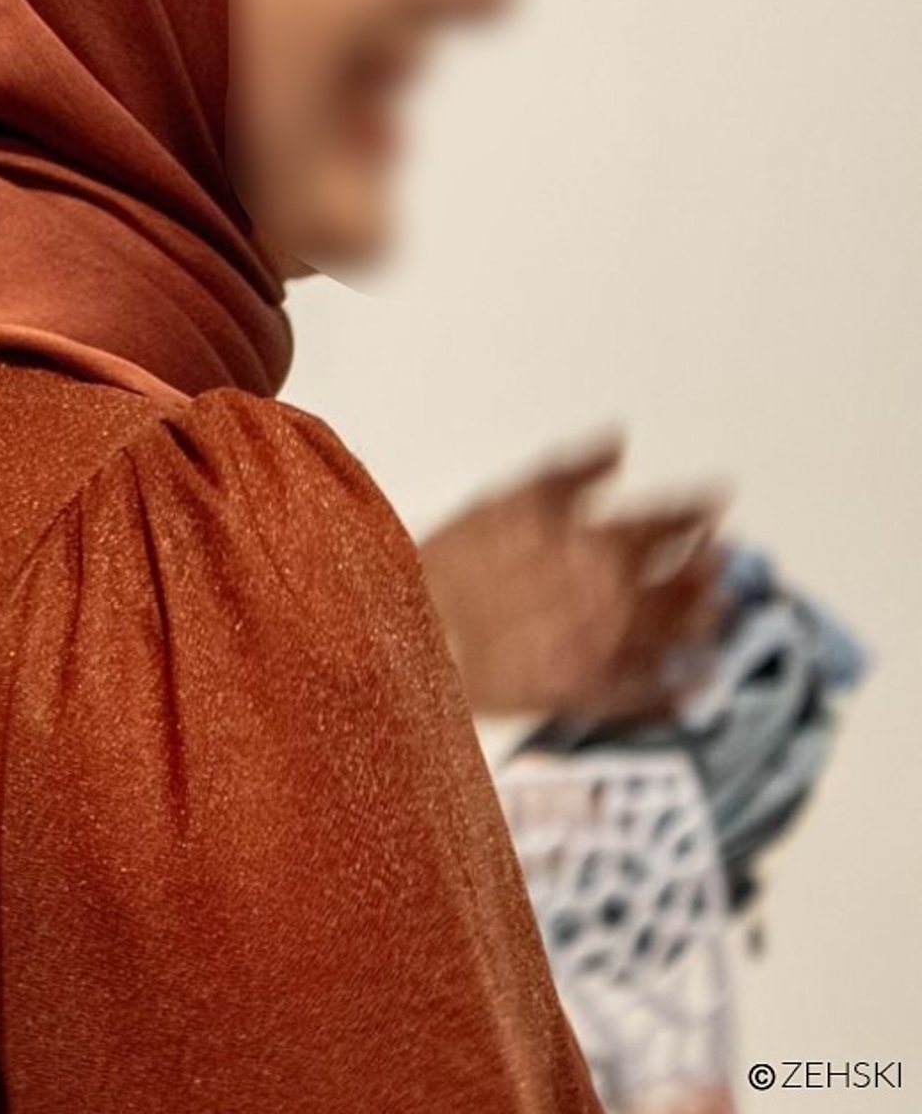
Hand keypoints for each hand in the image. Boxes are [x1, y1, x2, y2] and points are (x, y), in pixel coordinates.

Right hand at [418, 434, 729, 721]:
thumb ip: (572, 471)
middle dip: (710, 564)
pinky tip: (698, 685)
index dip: (695, 507)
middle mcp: (606, 593)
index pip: (664, 520)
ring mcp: (600, 645)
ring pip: (676, 633)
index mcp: (589, 540)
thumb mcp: (505, 497)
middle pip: (682, 577)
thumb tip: (618, 444)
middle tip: (728, 555)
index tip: (717, 498)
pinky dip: (681, 690)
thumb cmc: (447, 563)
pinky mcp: (583, 692)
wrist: (410, 627)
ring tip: (721, 611)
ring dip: (706, 619)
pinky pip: (649, 695)